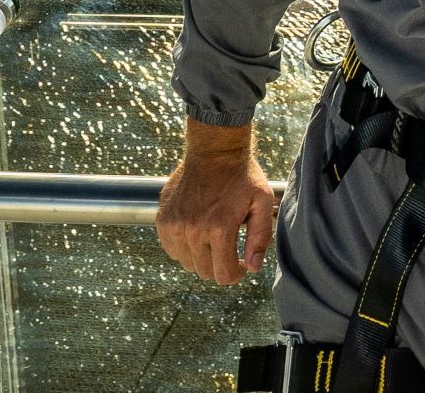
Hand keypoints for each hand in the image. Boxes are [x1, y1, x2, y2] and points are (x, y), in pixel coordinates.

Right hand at [156, 118, 276, 285]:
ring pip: (187, 262)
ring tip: (213, 236)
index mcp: (219, 228)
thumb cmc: (242, 175)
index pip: (223, 274)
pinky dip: (184, 246)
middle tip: (229, 248)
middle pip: (204, 271)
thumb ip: (260, 237)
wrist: (214, 150)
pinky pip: (171, 249)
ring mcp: (175, 225)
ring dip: (201, 256)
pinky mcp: (163, 219)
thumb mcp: (262, 202)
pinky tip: (197, 230)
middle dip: (219, 264)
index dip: (236, 274)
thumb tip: (253, 268)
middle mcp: (193, 230)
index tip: (241, 264)